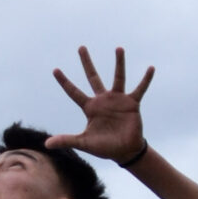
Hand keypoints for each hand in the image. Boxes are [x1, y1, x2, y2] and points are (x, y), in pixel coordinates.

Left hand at [47, 46, 154, 167]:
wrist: (125, 151)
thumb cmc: (104, 147)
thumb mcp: (84, 142)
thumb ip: (67, 140)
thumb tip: (47, 144)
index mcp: (90, 107)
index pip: (74, 92)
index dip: (64, 82)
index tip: (55, 70)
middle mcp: (103, 100)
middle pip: (92, 77)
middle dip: (86, 63)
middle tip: (81, 47)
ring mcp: (118, 100)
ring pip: (118, 77)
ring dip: (119, 63)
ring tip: (119, 48)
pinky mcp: (132, 103)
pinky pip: (140, 89)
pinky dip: (145, 79)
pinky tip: (150, 68)